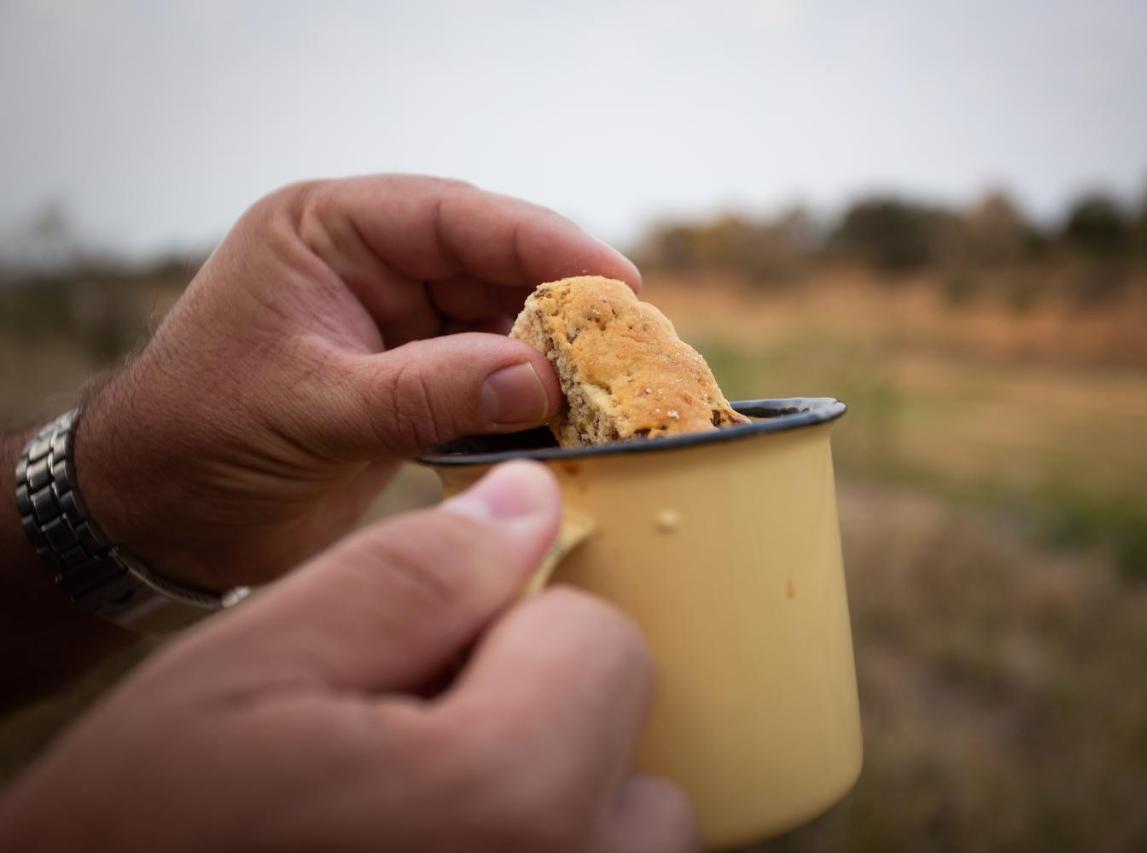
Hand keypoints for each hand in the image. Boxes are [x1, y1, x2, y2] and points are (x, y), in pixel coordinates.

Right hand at [0, 462, 697, 851]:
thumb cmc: (146, 831)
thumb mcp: (255, 669)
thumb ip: (412, 577)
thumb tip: (529, 503)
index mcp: (502, 797)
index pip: (604, 643)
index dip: (510, 630)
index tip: (421, 670)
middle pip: (633, 744)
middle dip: (546, 714)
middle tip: (420, 747)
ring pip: (636, 833)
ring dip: (560, 800)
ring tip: (437, 811)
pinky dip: (552, 847)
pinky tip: (451, 842)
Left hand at [74, 175, 639, 590]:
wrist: (152, 518)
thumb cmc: (198, 440)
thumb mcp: (313, 409)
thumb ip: (427, 391)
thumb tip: (542, 379)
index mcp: (328, 231)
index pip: (455, 216)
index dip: (543, 241)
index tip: (615, 279)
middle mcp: (367, 266)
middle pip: (491, 267)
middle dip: (559, 309)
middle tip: (629, 349)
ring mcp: (391, 324)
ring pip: (498, 326)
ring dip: (548, 362)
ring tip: (609, 395)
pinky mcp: (408, 382)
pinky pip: (485, 379)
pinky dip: (523, 404)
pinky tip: (563, 428)